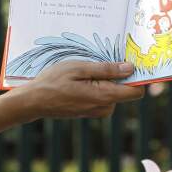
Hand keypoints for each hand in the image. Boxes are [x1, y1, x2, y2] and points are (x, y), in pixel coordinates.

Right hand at [4, 60, 144, 121]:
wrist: (34, 101)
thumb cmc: (53, 81)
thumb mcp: (79, 68)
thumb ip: (106, 69)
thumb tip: (130, 68)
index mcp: (104, 96)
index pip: (136, 91)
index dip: (138, 76)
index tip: (132, 61)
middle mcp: (103, 107)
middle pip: (125, 90)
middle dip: (119, 75)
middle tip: (102, 60)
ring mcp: (96, 111)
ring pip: (113, 93)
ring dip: (105, 80)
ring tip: (85, 69)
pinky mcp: (89, 111)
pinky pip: (102, 97)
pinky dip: (97, 86)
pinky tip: (81, 79)